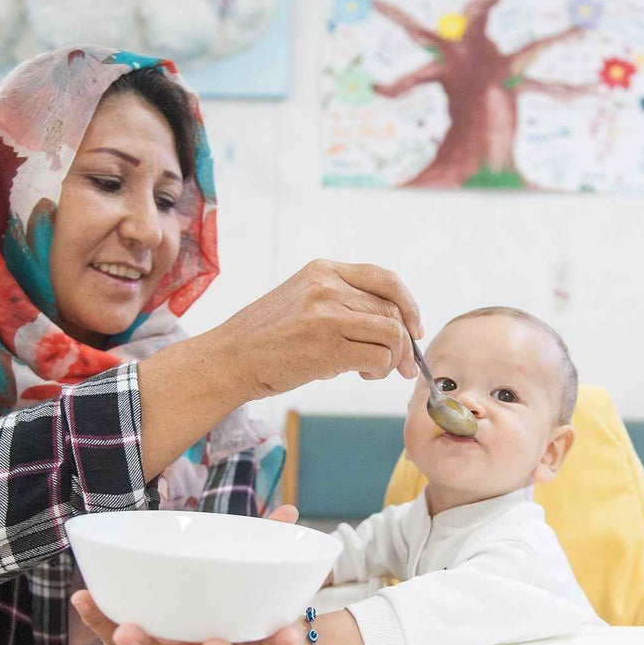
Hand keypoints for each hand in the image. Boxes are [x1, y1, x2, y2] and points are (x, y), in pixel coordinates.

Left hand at [69, 505, 303, 644]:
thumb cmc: (221, 619)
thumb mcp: (247, 594)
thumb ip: (267, 549)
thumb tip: (289, 512)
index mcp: (243, 643)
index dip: (276, 642)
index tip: (287, 633)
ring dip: (143, 644)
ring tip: (128, 632)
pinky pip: (114, 636)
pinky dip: (98, 619)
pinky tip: (82, 598)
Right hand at [214, 260, 423, 398]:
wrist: (230, 358)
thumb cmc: (264, 337)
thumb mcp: (301, 300)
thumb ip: (340, 302)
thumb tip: (389, 326)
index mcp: (323, 270)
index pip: (384, 279)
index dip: (408, 304)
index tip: (414, 327)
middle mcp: (327, 287)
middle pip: (391, 309)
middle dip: (405, 340)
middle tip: (402, 364)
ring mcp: (328, 315)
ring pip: (391, 333)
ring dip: (394, 358)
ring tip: (376, 371)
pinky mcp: (328, 347)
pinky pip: (378, 357)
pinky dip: (380, 370)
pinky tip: (364, 374)